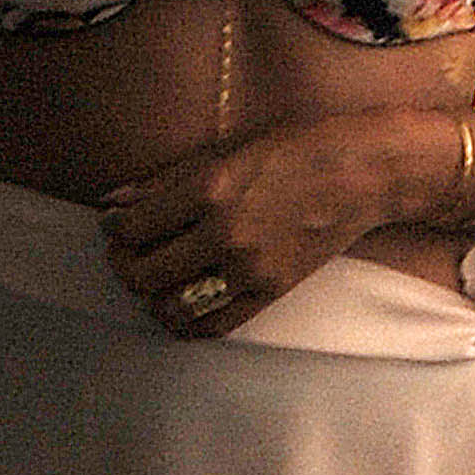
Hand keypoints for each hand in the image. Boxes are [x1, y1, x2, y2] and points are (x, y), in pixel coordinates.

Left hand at [100, 116, 401, 338]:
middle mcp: (226, 234)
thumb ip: (163, 181)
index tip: (114, 224)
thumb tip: (111, 202)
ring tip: (153, 280)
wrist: (363, 172)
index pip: (134, 228)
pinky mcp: (271, 292)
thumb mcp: (225, 150)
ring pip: (173, 308)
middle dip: (124, 265)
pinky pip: (214, 326)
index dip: (113, 229)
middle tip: (126, 253)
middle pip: (145, 274)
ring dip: (151, 299)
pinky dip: (187, 324)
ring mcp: (250, 269)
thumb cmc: (294, 148)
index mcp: (210, 190)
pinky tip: (180, 306)